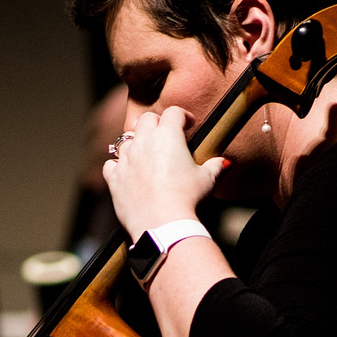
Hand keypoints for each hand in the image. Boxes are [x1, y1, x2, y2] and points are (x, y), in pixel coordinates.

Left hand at [103, 108, 225, 240]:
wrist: (163, 224)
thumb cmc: (187, 198)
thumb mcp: (207, 180)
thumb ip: (215, 166)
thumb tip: (224, 162)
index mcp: (167, 135)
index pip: (174, 112)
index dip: (183, 116)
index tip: (188, 125)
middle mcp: (143, 142)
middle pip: (146, 119)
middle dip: (157, 123)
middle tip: (166, 135)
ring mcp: (126, 159)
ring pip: (126, 140)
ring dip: (136, 143)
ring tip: (146, 155)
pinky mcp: (115, 178)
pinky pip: (112, 164)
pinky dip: (119, 165)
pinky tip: (127, 172)